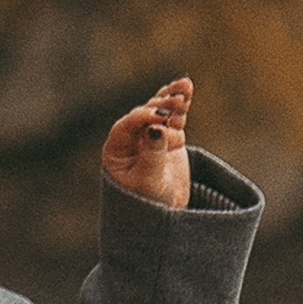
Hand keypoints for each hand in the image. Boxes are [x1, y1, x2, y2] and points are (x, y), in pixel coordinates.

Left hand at [102, 76, 192, 208]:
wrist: (167, 218)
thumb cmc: (150, 203)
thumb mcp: (149, 181)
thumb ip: (152, 154)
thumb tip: (156, 128)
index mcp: (116, 151)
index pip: (126, 126)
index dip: (143, 118)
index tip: (161, 118)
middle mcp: (131, 140)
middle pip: (144, 115)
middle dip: (160, 106)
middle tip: (175, 103)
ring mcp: (151, 137)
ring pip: (160, 111)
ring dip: (172, 99)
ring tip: (184, 86)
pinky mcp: (170, 138)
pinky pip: (174, 116)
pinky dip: (181, 103)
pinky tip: (186, 85)